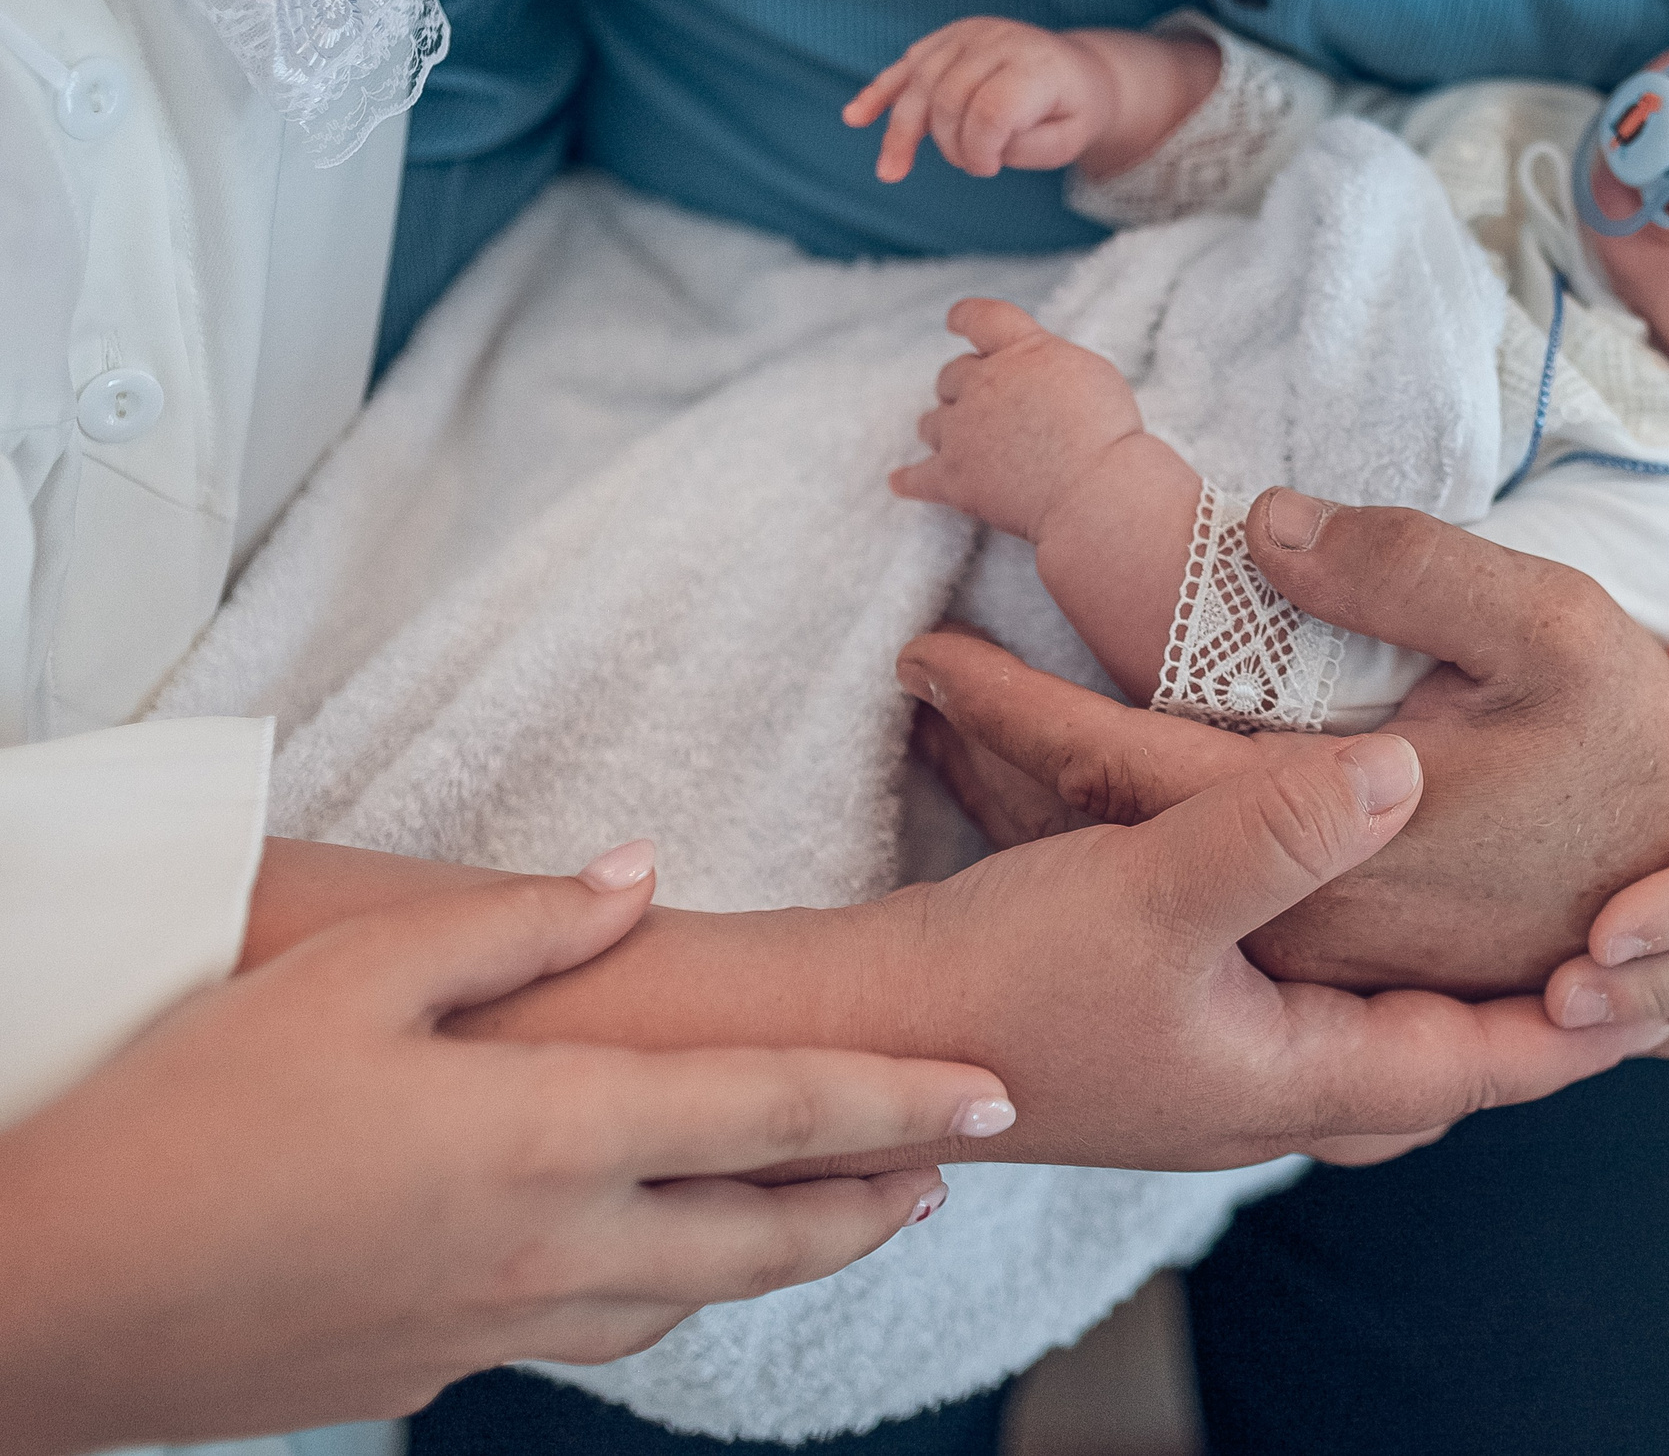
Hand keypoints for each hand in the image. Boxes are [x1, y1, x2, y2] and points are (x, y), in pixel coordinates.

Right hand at [0, 854, 1006, 1453]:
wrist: (47, 1300)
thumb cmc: (187, 1112)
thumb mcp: (346, 977)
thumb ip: (513, 926)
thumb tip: (639, 875)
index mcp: (544, 1132)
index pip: (775, 1112)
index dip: (901, 1100)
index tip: (998, 1094)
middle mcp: (551, 1243)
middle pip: (772, 1230)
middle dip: (881, 1195)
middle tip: (956, 1162)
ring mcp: (501, 1322)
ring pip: (701, 1295)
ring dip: (795, 1254)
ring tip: (851, 1213)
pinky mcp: (446, 1367)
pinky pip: (608, 1330)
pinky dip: (681, 1293)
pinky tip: (679, 1265)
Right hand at [734, 729, 1668, 1175]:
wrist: (862, 1045)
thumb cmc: (1006, 981)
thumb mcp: (1151, 889)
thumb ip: (1278, 827)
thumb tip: (1401, 769)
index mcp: (1298, 1074)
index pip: (1483, 1064)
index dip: (1581, 1031)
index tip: (1666, 985)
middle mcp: (1272, 1092)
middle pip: (1442, 1072)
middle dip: (1529, 1033)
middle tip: (1613, 974)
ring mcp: (1217, 1077)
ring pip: (1375, 1053)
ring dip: (1448, 1007)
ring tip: (1518, 948)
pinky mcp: (1169, 1043)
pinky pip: (1309, 1026)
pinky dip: (1364, 989)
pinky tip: (1354, 923)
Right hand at [844, 17, 1119, 181]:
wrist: (1080, 72)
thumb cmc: (1072, 112)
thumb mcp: (1070, 141)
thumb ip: (1028, 148)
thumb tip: (983, 144)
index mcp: (1036, 66)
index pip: (990, 109)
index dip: (979, 149)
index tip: (988, 169)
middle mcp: (998, 41)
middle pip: (949, 97)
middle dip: (949, 143)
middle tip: (970, 165)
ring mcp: (968, 35)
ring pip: (920, 82)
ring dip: (904, 131)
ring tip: (891, 172)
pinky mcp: (947, 39)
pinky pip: (906, 66)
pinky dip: (879, 93)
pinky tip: (854, 118)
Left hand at [888, 298, 1145, 540]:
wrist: (1096, 492)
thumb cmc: (1108, 435)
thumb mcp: (1089, 371)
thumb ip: (1048, 363)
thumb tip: (1030, 374)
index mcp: (1022, 350)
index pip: (981, 317)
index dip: (964, 317)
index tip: (955, 320)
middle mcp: (984, 384)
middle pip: (951, 376)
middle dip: (961, 387)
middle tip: (982, 406)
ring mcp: (963, 432)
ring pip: (932, 423)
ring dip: (941, 428)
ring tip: (953, 440)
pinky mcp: (954, 480)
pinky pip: (918, 478)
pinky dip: (909, 480)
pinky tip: (898, 482)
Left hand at [895, 487, 1668, 999]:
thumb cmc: (1641, 756)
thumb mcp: (1553, 629)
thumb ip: (1406, 570)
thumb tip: (1258, 526)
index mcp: (1328, 833)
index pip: (1119, 765)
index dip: (1010, 706)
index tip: (924, 648)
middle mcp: (1297, 912)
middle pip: (1099, 840)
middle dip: (994, 757)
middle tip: (917, 683)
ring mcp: (1315, 947)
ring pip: (1136, 881)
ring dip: (1036, 803)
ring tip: (957, 736)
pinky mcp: (1345, 950)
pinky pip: (1188, 900)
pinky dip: (1108, 841)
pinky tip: (1082, 804)